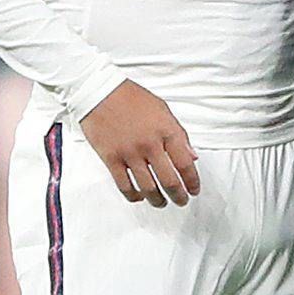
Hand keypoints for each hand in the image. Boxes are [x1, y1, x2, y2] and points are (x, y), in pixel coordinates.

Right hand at [79, 80, 199, 207]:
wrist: (99, 91)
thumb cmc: (131, 98)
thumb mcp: (162, 109)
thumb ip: (179, 134)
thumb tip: (192, 156)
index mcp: (165, 130)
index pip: (185, 163)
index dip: (192, 181)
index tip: (194, 189)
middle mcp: (149, 144)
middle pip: (169, 180)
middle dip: (179, 196)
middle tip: (182, 201)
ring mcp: (129, 153)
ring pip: (148, 188)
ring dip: (158, 200)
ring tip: (162, 203)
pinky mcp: (111, 159)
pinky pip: (125, 186)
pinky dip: (134, 196)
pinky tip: (140, 197)